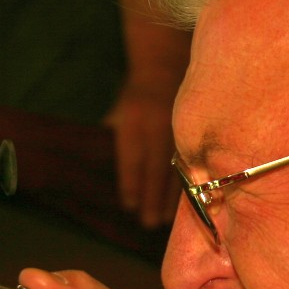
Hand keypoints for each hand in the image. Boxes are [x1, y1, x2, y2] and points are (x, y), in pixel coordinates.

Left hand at [103, 77, 179, 228]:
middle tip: (148, 223)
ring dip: (171, 197)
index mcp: (135, 120)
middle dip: (152, 197)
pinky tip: (185, 201)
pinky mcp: (193, 133)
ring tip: (165, 219)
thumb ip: (110, 137)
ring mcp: (179, 129)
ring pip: (177, 168)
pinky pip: (192, 163)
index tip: (129, 205)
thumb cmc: (136, 95)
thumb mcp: (118, 111)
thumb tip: (96, 164)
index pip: (132, 156)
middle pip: (155, 168)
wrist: (166, 65)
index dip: (131, 182)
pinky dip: (189, 184)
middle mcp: (158, 125)